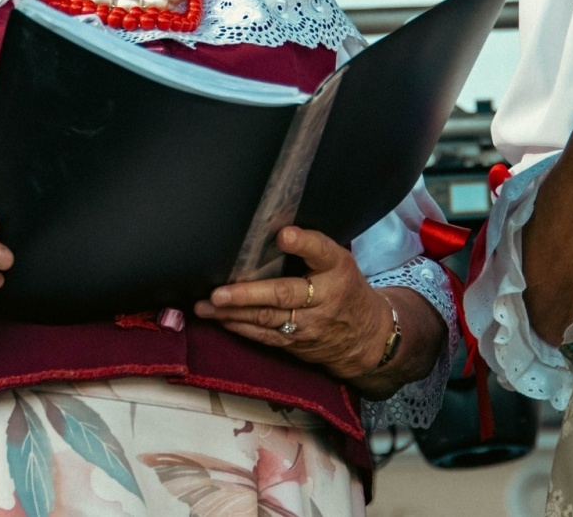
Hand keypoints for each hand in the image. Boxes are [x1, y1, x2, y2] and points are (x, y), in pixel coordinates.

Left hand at [193, 226, 392, 380]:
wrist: (367, 337)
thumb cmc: (344, 287)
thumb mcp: (338, 262)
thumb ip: (309, 247)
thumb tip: (268, 228)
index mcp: (336, 268)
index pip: (321, 252)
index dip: (303, 243)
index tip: (283, 235)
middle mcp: (324, 298)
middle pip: (284, 295)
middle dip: (248, 294)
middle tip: (218, 293)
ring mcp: (309, 325)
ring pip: (268, 320)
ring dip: (233, 314)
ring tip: (205, 307)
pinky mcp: (297, 343)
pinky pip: (266, 336)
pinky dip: (241, 328)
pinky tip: (220, 320)